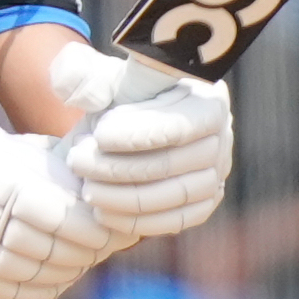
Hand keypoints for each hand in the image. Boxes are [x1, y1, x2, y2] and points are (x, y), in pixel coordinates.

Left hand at [47, 48, 233, 239]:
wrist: (120, 137)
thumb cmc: (116, 102)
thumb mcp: (102, 80)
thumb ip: (87, 77)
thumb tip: (85, 90)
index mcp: (207, 102)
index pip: (180, 125)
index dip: (138, 134)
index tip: (98, 134)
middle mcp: (221, 140)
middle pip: (172, 163)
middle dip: (117, 167)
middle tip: (77, 161)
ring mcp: (216, 176)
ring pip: (173, 195)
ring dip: (122, 196)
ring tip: (86, 188)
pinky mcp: (203, 206)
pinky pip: (176, 222)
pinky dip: (137, 222)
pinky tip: (103, 213)